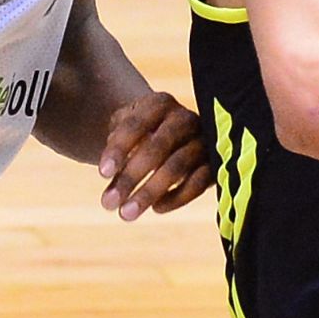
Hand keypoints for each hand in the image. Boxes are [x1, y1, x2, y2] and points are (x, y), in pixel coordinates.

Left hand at [97, 92, 211, 219]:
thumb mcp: (125, 131)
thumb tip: (112, 174)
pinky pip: (199, 182)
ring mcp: (203, 139)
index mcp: (159, 103)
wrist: (175, 136)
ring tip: (126, 214)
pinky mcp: (215, 162)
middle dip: (131, 176)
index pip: (137, 123)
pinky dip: (178, 197)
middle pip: (158, 146)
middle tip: (108, 204)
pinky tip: (157, 208)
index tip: (103, 173)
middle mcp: (184, 118)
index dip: (119, 148)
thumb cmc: (142, 134)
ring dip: (150, 192)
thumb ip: (116, 147)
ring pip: (178, 166)